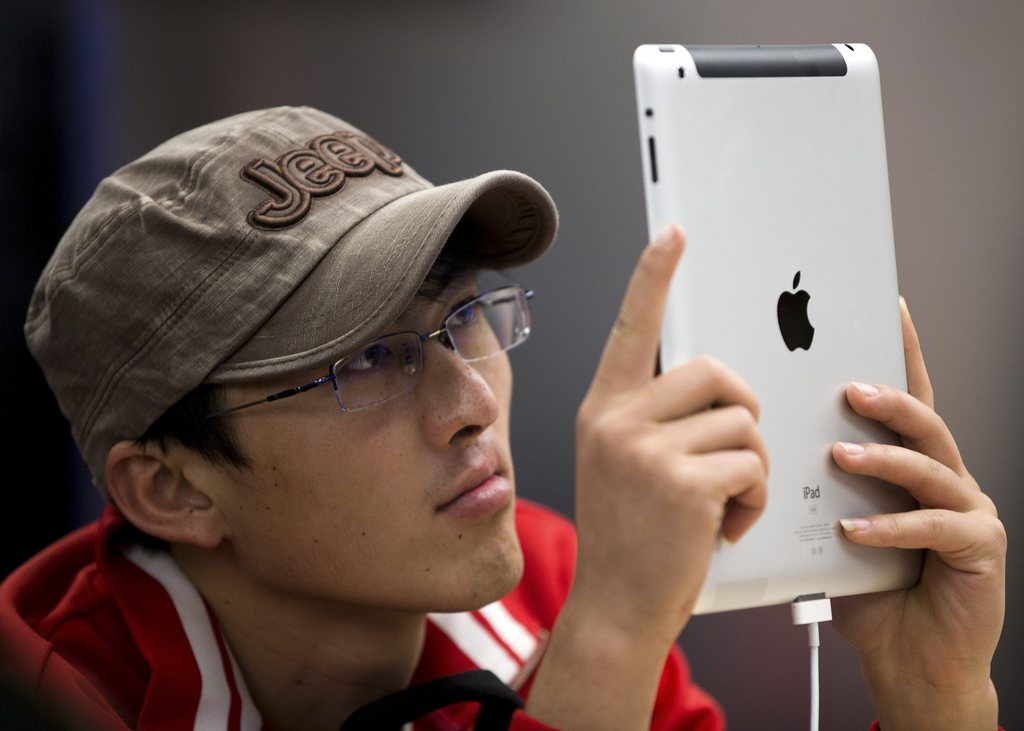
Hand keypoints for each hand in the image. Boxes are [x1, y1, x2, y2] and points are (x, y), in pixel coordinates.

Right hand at [527, 226, 768, 728]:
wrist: (616, 606)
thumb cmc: (630, 536)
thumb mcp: (620, 464)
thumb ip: (651, 418)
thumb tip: (714, 389)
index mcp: (603, 408)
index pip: (632, 327)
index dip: (654, 277)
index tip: (673, 233)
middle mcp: (617, 420)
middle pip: (714, 372)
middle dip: (742, 409)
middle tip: (733, 450)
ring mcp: (646, 451)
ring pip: (742, 421)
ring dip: (750, 465)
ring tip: (724, 501)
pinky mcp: (682, 484)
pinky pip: (751, 463)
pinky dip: (754, 497)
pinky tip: (727, 524)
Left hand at [831, 297, 1003, 729]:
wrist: (906, 661)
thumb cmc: (865, 591)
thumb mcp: (829, 528)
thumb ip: (812, 487)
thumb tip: (756, 443)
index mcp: (911, 465)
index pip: (906, 397)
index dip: (900, 352)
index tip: (885, 307)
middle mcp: (947, 479)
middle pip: (924, 421)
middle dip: (887, 398)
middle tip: (845, 387)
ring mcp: (969, 511)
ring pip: (932, 466)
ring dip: (884, 457)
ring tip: (839, 454)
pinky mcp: (980, 550)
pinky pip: (936, 527)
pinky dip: (892, 526)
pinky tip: (855, 531)